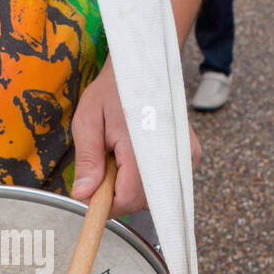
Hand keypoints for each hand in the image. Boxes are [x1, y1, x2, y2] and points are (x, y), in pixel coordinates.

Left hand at [70, 58, 201, 218]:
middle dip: (118, 195)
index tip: (92, 194)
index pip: (127, 198)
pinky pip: (166, 185)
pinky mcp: (190, 155)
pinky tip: (139, 157)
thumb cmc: (111, 92)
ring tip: (122, 158)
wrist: (144, 70)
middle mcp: (169, 154)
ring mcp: (184, 155)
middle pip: (142, 202)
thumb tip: (83, 194)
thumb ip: (87, 159)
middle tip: (106, 167)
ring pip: (155, 196)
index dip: (106, 204)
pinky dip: (148, 180)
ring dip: (133, 187)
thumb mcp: (88, 120)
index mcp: (141, 146)